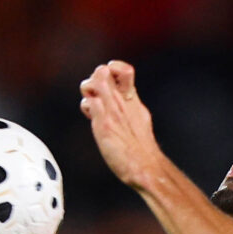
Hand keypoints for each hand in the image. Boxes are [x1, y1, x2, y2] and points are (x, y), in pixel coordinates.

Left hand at [78, 60, 164, 188]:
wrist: (145, 165)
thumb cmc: (141, 147)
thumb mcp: (140, 117)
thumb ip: (130, 105)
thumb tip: (125, 99)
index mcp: (133, 98)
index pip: (125, 70)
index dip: (114, 67)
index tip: (110, 77)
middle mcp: (122, 101)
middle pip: (103, 71)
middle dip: (94, 78)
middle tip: (95, 92)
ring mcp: (112, 111)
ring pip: (92, 83)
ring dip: (87, 91)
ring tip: (92, 104)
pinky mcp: (104, 124)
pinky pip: (89, 104)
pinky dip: (87, 109)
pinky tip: (92, 118)